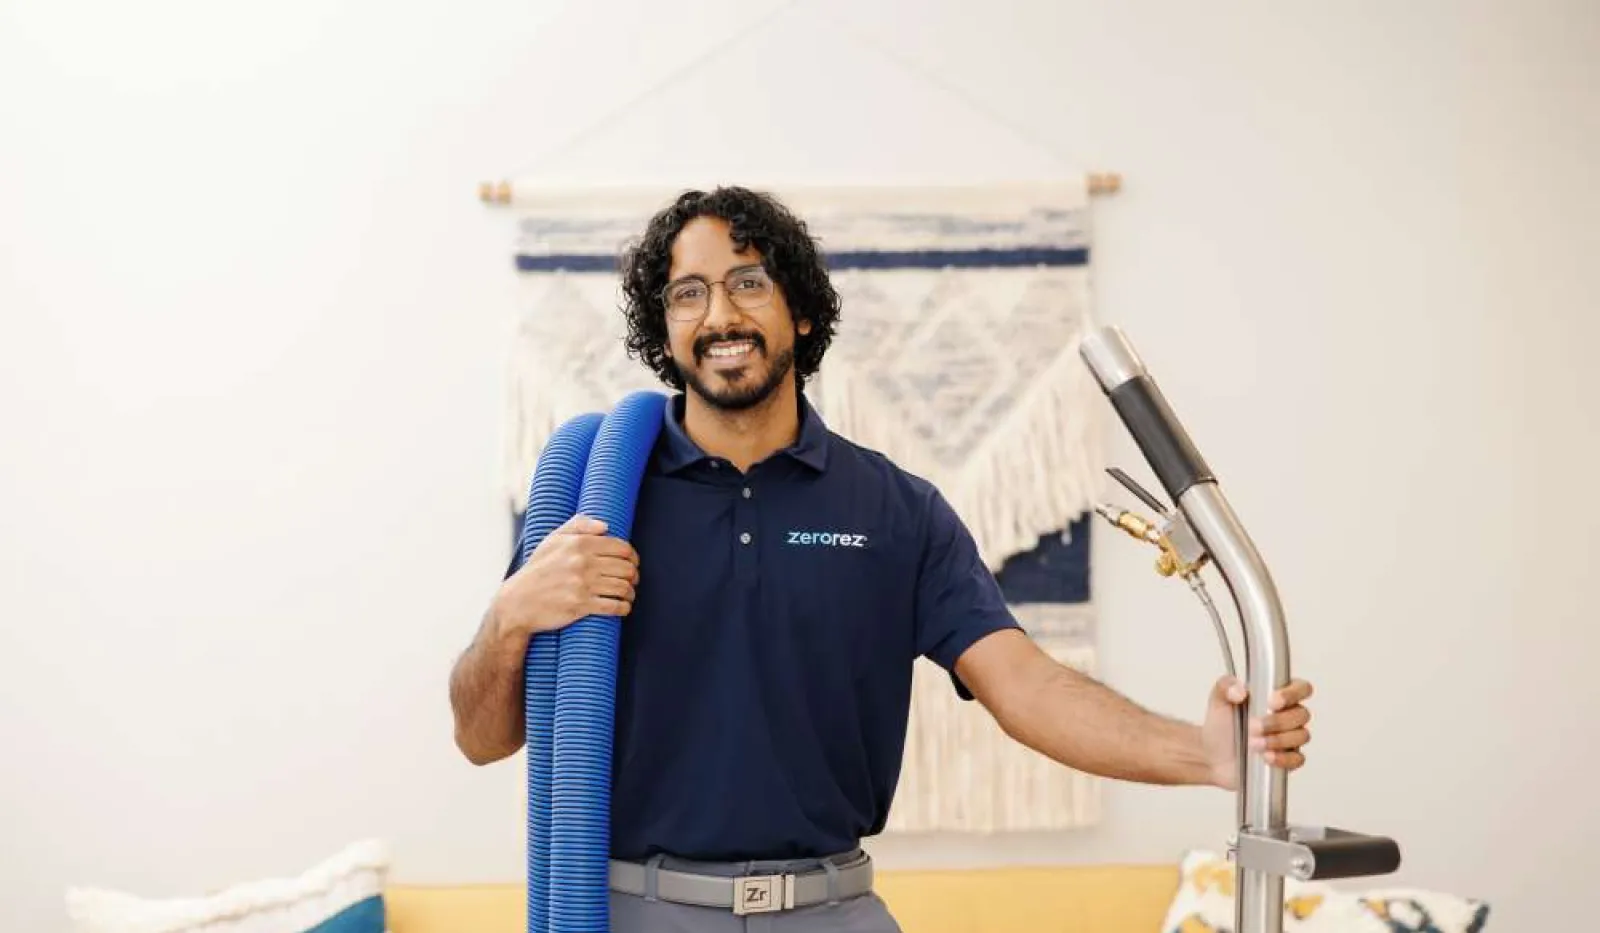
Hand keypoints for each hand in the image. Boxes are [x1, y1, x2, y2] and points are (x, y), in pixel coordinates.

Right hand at [491, 515, 639, 646]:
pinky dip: (624, 607)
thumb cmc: (537, 570)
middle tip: (632, 580)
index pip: (622, 548)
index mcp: (579, 544)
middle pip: (626, 568)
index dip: (632, 556)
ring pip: (623, 587)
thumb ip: (578, 525)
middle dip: (633, 575)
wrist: (518, 602)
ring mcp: (582, 584)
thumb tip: (605, 526)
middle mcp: (582, 562)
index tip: (632, 563)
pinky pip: (614, 606)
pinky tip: (623, 607)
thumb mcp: (552, 540)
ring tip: (628, 594)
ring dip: (630, 592)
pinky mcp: (581, 605)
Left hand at [1201, 675, 1312, 789]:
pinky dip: (1283, 758)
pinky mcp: (1287, 759)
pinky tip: (1266, 757)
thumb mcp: (1218, 700)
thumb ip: (1225, 686)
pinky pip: (1298, 759)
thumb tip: (1240, 691)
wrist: (1212, 756)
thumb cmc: (1221, 726)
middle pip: (1302, 714)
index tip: (1272, 702)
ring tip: (1253, 744)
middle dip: (1277, 721)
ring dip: (1278, 740)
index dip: (1292, 694)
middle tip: (1253, 727)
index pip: (1301, 688)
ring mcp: (1290, 738)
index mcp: (1276, 696)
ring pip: (1302, 736)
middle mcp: (1287, 716)